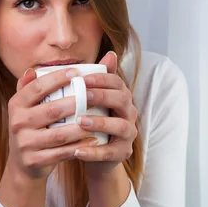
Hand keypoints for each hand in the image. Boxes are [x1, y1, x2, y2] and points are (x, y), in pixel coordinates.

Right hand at [6, 67, 99, 180]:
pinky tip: (94, 140)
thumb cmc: (32, 128)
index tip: (77, 72)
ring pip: (60, 133)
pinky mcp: (34, 160)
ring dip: (81, 127)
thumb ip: (29, 88)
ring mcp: (25, 143)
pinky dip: (80, 146)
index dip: (57, 78)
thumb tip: (33, 69)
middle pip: (52, 109)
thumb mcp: (25, 108)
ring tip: (98, 119)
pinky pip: (62, 152)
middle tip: (94, 95)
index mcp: (16, 105)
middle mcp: (17, 122)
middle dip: (76, 102)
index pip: (37, 87)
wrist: (23, 164)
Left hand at [74, 51, 137, 175]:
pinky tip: (77, 151)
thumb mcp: (92, 101)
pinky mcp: (123, 152)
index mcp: (122, 97)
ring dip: (100, 123)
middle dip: (102, 96)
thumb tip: (109, 53)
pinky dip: (94, 152)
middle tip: (82, 95)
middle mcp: (129, 113)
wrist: (96, 154)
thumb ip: (95, 81)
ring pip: (120, 126)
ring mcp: (128, 133)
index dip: (102, 78)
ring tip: (79, 122)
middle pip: (122, 100)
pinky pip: (111, 152)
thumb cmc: (92, 121)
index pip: (117, 82)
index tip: (83, 78)